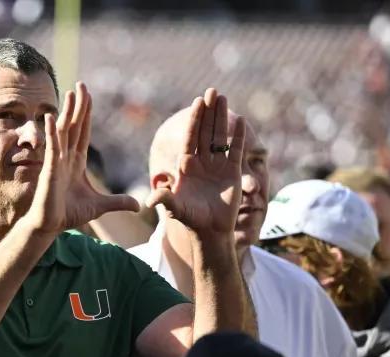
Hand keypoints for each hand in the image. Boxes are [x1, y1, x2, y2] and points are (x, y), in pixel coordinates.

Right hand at [22, 82, 139, 234]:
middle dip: (78, 106)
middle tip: (81, 85)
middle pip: (73, 126)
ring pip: (63, 132)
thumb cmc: (69, 214)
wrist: (50, 226)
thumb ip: (118, 202)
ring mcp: (56, 162)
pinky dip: (51, 133)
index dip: (86, 114)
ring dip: (66, 112)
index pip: (83, 132)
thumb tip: (139, 205)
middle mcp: (66, 157)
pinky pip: (51, 148)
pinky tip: (50, 117)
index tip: (88, 96)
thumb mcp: (100, 206)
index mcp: (76, 161)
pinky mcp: (49, 170)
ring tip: (69, 93)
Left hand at [146, 88, 245, 234]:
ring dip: (221, 118)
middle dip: (208, 112)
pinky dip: (238, 137)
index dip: (194, 120)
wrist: (210, 231)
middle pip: (205, 132)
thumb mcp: (175, 209)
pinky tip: (240, 121)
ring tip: (223, 97)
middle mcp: (201, 162)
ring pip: (219, 137)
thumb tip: (149, 201)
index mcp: (186, 166)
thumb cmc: (190, 219)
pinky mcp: (233, 173)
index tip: (197, 102)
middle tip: (211, 90)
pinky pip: (235, 151)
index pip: (190, 138)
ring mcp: (217, 166)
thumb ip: (165, 201)